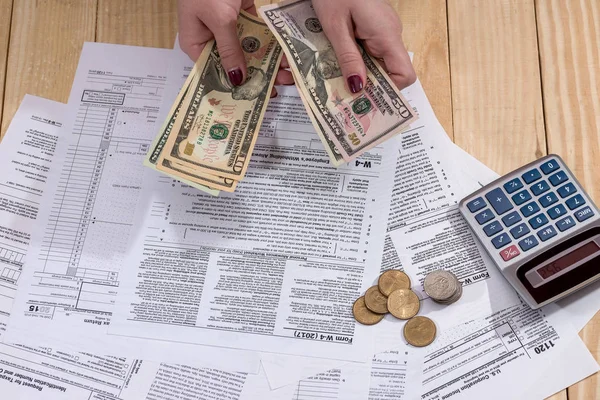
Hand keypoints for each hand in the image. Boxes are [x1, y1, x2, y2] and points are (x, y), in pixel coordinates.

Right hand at [178, 0, 292, 93]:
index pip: (213, 73)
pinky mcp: (244, 15)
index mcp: (195, 43)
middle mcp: (211, 38)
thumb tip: (236, 79)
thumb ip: (230, 48)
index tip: (253, 100)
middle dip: (257, 76)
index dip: (232, 88)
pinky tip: (286, 53)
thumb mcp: (220, 19)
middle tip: (277, 89)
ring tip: (287, 74)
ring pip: (250, 51)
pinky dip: (270, 42)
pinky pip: (258, 34)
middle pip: (235, 65)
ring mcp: (229, 27)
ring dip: (268, 61)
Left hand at [312, 0, 415, 92]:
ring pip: (376, 63)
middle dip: (368, 88)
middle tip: (343, 101)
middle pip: (388, 72)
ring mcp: (382, 30)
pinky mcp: (372, 26)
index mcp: (387, 35)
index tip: (366, 101)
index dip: (388, 91)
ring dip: (357, 74)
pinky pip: (368, 51)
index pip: (404, 75)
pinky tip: (335, 63)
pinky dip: (354, 60)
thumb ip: (348, 58)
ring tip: (334, 83)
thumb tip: (359, 89)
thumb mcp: (336, 27)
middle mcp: (390, 34)